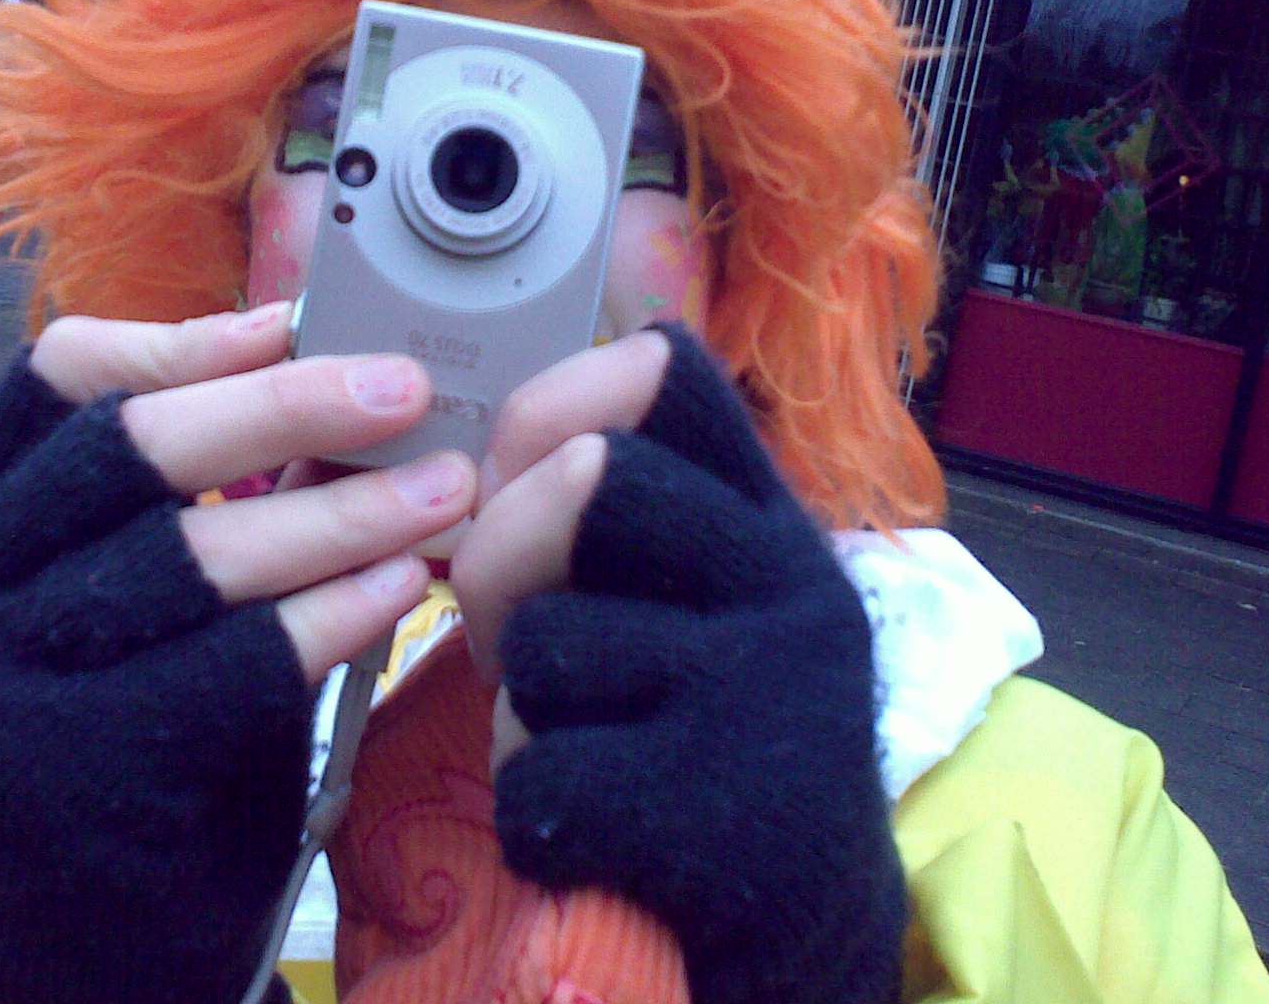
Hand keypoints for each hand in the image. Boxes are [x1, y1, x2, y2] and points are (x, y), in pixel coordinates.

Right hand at [0, 303, 476, 1003]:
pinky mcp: (79, 771)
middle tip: (403, 387)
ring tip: (446, 487)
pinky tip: (404, 589)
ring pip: (195, 553)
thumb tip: (325, 388)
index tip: (286, 322)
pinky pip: (236, 662)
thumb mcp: (113, 617)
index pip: (53, 388)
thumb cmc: (117, 745)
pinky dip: (335, 612)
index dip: (177, 341)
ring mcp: (8, 687)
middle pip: (131, 450)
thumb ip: (183, 511)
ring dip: (343, 510)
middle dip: (283, 404)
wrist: (58, 949)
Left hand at [453, 324, 906, 1003]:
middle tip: (515, 629)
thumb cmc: (704, 712)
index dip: (554, 405)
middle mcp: (785, 579)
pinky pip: (536, 771)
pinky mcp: (706, 806)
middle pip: (587, 480)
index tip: (526, 474)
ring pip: (547, 639)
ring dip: (525, 698)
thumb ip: (603, 504)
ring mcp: (757, 691)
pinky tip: (594, 817)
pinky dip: (533, 805)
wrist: (799, 895)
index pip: (661, 372)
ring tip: (583, 729)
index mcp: (768, 510)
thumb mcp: (689, 582)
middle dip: (503, 557)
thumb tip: (469, 466)